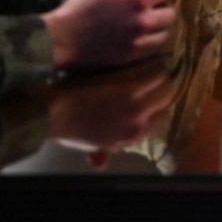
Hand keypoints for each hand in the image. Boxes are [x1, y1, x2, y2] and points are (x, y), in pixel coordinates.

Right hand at [44, 0, 175, 71]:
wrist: (62, 39)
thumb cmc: (80, 8)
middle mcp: (143, 20)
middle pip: (170, 12)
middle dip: (162, 8)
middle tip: (150, 9)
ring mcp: (139, 40)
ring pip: (166, 32)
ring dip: (160, 26)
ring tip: (148, 24)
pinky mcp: (132, 55)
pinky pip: (155, 47)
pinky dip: (152, 41)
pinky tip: (142, 37)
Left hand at [46, 57, 177, 151]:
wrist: (54, 113)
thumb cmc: (70, 129)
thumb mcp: (89, 146)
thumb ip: (101, 153)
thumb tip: (101, 164)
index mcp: (133, 135)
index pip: (164, 117)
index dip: (159, 104)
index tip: (152, 94)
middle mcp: (140, 118)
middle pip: (168, 93)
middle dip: (162, 83)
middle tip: (152, 75)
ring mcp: (136, 99)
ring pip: (163, 76)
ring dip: (156, 68)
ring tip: (147, 62)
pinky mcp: (128, 81)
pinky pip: (149, 66)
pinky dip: (147, 60)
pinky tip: (138, 57)